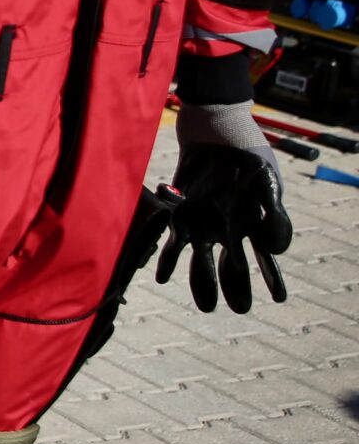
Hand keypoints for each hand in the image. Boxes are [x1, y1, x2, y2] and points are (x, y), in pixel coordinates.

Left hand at [157, 101, 290, 312]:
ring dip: (203, 281)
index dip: (272, 278)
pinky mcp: (181, 215)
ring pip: (204, 259)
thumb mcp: (265, 183)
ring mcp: (204, 224)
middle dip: (237, 286)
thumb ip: (273, 214)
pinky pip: (175, 241)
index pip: (265, 257)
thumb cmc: (246, 158)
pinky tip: (163, 277)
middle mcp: (228, 229)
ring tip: (207, 306)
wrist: (215, 135)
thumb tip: (277, 249)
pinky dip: (170, 260)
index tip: (280, 298)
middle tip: (241, 309)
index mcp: (252, 224)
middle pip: (234, 264)